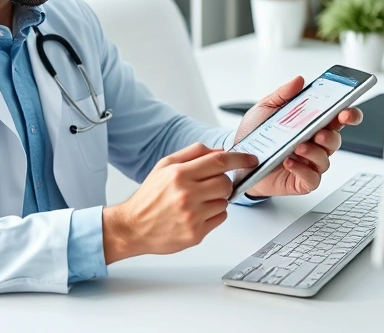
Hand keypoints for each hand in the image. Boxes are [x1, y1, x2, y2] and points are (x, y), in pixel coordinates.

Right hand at [102, 143, 257, 263]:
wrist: (133, 226)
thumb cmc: (149, 197)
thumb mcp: (165, 166)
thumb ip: (193, 154)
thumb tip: (220, 150)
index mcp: (179, 174)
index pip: (219, 161)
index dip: (240, 159)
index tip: (250, 159)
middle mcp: (186, 194)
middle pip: (226, 182)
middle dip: (223, 182)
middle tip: (211, 185)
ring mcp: (192, 216)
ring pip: (225, 202)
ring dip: (217, 199)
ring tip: (197, 202)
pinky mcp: (196, 233)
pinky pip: (220, 218)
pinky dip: (214, 214)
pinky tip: (197, 213)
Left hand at [234, 77, 362, 197]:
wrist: (237, 159)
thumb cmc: (255, 134)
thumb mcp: (266, 108)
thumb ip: (283, 94)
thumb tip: (299, 80)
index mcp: (311, 124)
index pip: (338, 119)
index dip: (348, 115)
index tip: (347, 111)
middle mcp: (314, 144)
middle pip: (335, 139)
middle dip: (331, 135)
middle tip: (319, 131)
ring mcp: (309, 163)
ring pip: (325, 159)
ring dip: (314, 152)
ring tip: (298, 147)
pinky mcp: (301, 181)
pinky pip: (311, 179)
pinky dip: (302, 170)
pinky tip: (290, 162)